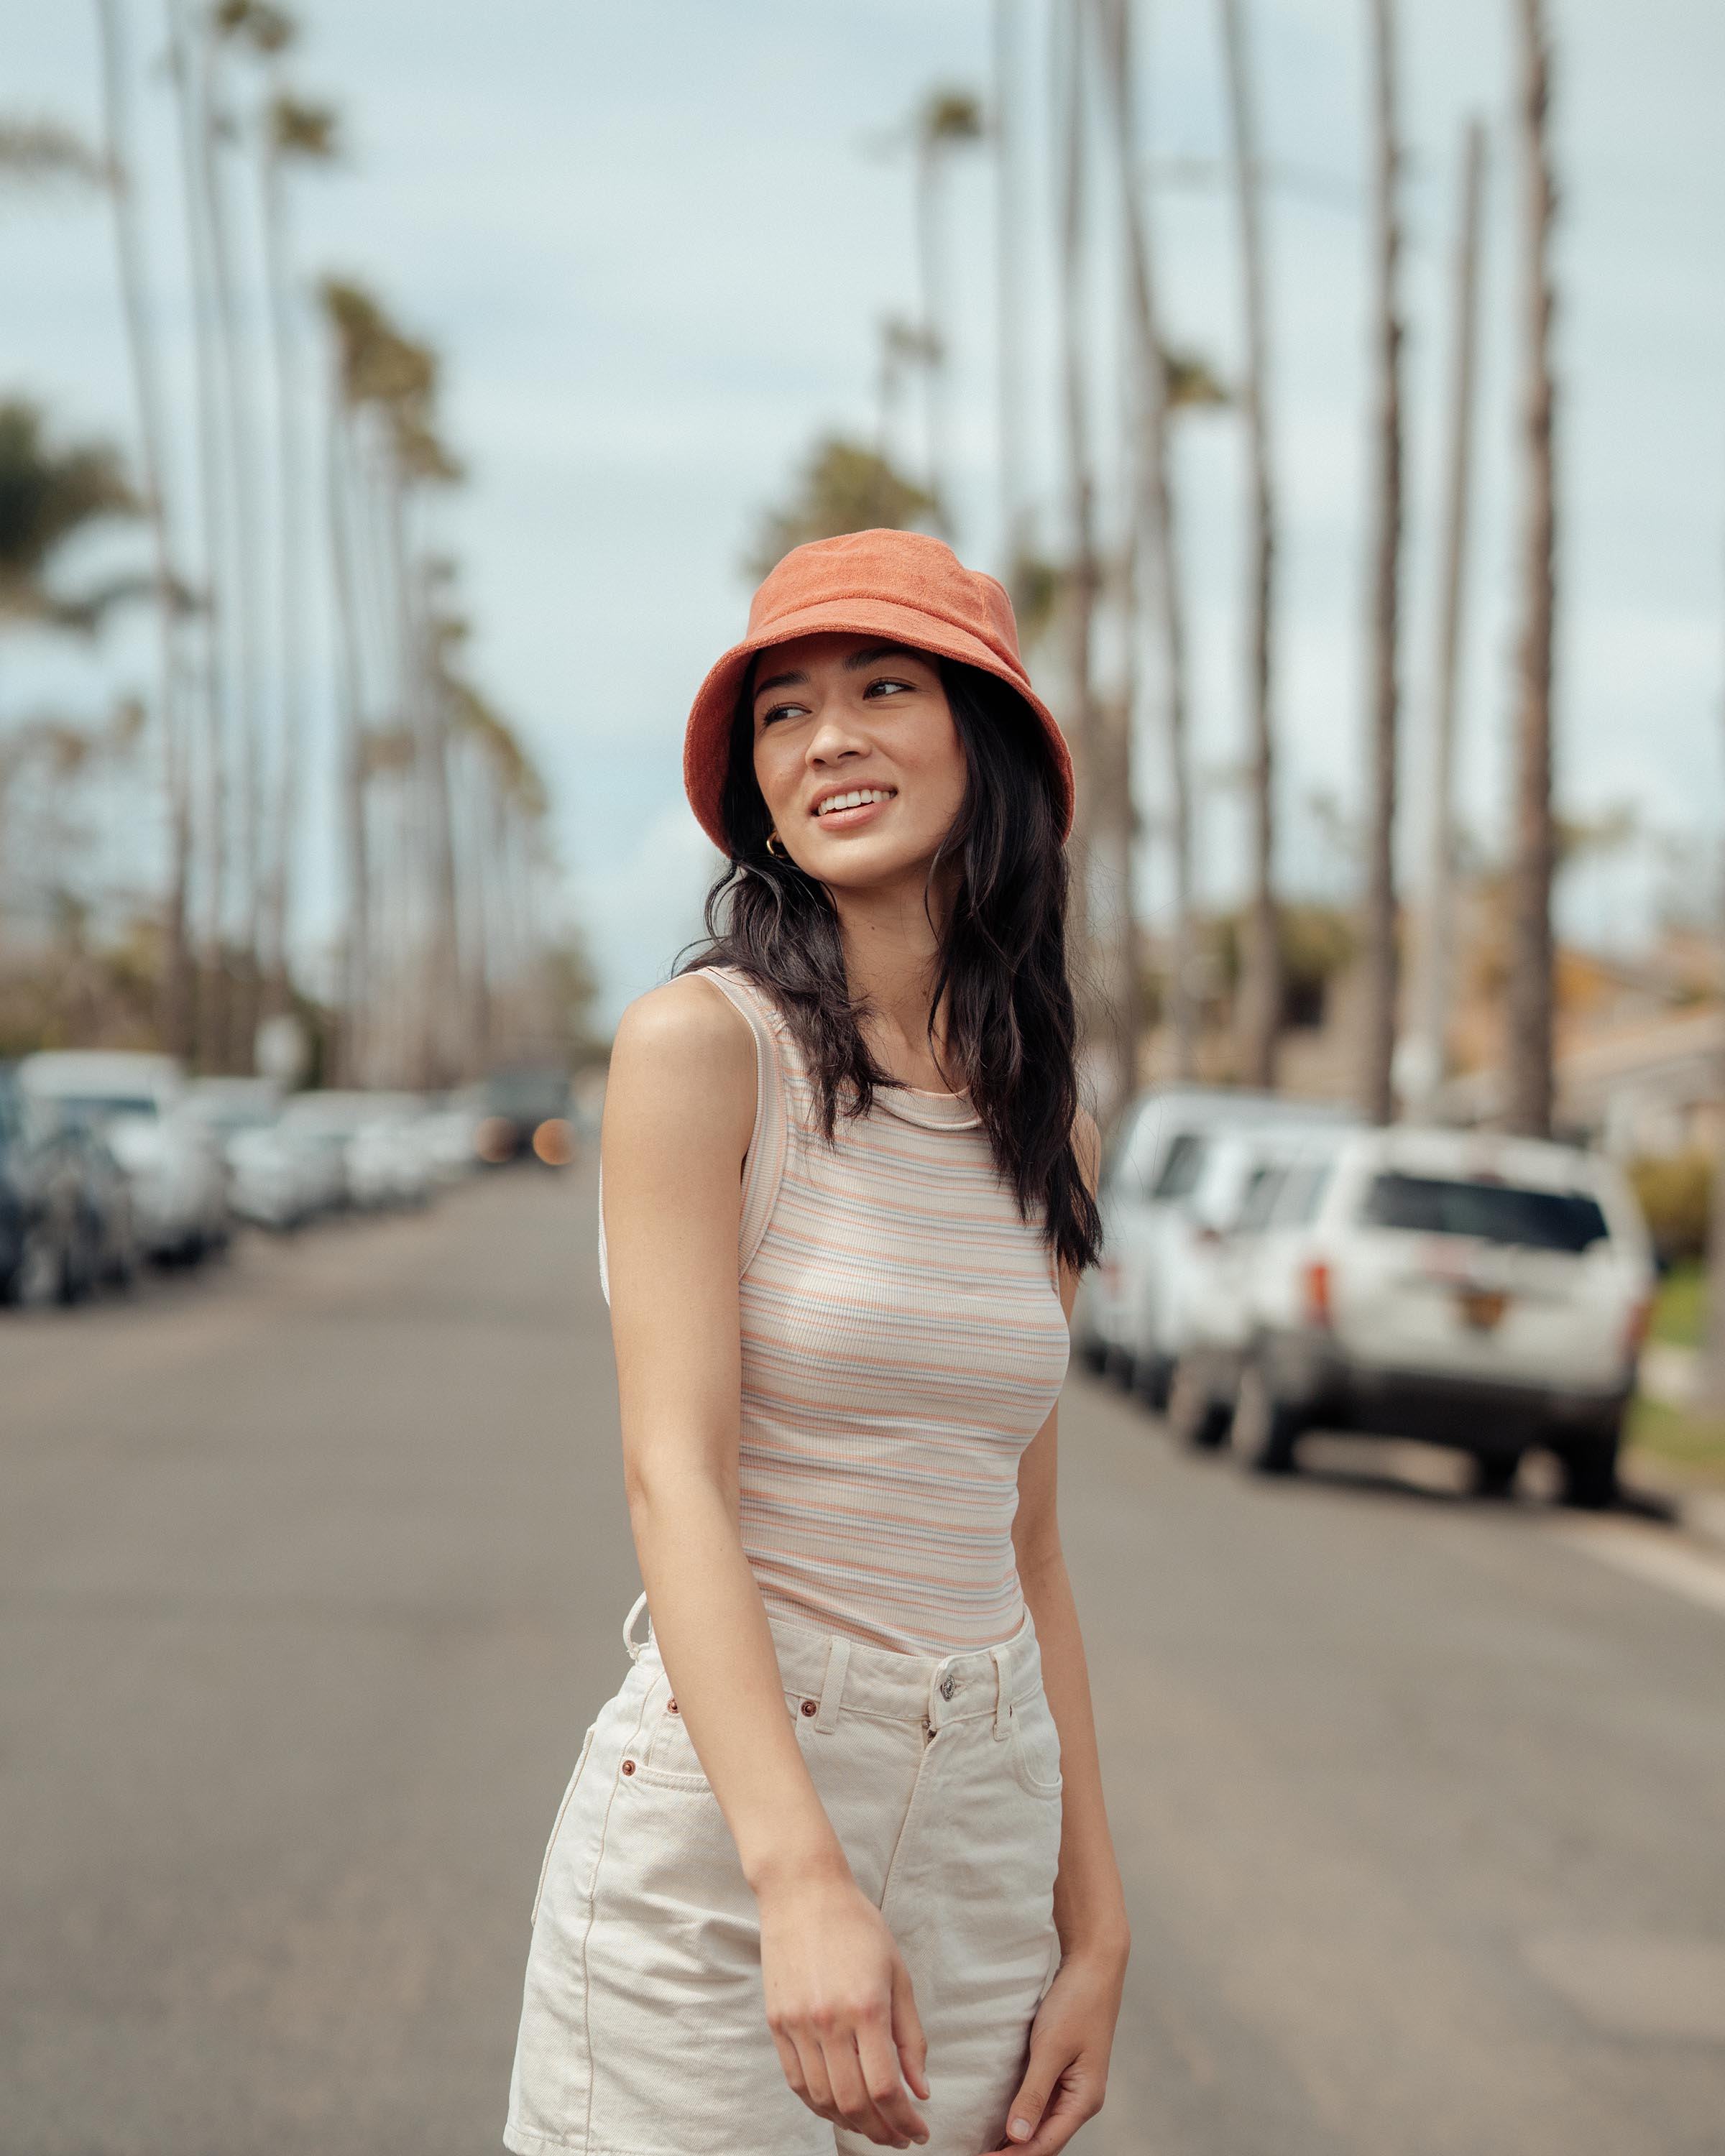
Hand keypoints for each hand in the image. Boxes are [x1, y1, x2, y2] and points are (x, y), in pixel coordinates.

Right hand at [759, 1869, 931, 2148]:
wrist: (803, 1892)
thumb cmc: (858, 1926)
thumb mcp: (897, 1974)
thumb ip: (910, 2037)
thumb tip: (920, 2091)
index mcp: (867, 2007)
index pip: (886, 2088)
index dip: (905, 2121)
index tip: (920, 2132)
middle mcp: (829, 2021)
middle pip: (854, 2103)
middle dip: (881, 2131)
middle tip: (899, 2138)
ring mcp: (798, 2025)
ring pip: (823, 2099)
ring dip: (850, 2123)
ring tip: (872, 2125)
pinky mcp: (777, 2023)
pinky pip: (797, 2081)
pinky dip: (819, 2104)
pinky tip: (839, 2107)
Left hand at [987, 1942, 1125, 2153]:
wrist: (1093, 1965)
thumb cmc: (1076, 2004)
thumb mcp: (1051, 2048)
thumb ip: (1034, 2094)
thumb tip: (1017, 2137)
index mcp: (1084, 2100)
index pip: (1044, 2144)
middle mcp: (1081, 2100)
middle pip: (1043, 2140)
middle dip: (1012, 2151)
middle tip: (974, 2154)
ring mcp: (1073, 2085)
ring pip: (1041, 2124)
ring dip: (1014, 2137)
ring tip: (981, 2145)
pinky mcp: (1063, 2070)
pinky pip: (1040, 2103)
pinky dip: (1020, 2114)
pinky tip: (999, 2119)